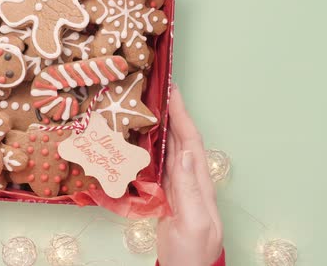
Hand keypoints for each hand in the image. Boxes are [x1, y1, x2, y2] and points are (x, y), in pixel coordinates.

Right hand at [156, 85, 222, 265]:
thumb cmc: (193, 250)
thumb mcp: (194, 220)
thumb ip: (190, 188)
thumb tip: (182, 152)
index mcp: (199, 182)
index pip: (191, 140)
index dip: (182, 114)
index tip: (172, 90)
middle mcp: (189, 178)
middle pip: (180, 139)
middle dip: (171, 113)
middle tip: (156, 90)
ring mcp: (177, 186)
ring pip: (169, 148)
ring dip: (160, 126)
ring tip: (146, 107)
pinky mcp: (165, 194)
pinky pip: (158, 164)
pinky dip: (150, 147)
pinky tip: (139, 140)